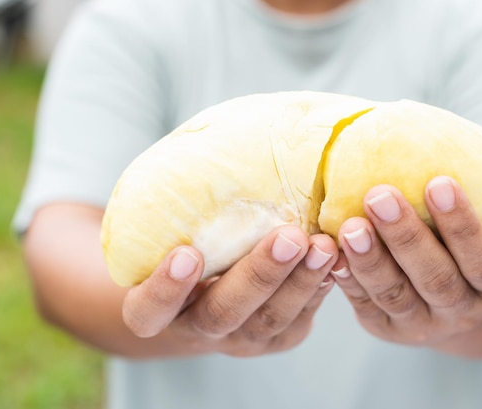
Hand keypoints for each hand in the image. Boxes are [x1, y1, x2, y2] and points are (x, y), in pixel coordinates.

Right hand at [122, 225, 337, 356]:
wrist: (211, 286)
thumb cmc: (188, 241)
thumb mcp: (173, 229)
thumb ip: (182, 208)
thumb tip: (211, 143)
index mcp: (156, 308)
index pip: (147, 312)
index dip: (165, 289)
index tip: (187, 254)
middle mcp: (196, 328)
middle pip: (221, 314)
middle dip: (258, 276)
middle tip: (288, 239)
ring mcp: (240, 338)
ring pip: (269, 319)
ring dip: (299, 281)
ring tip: (323, 246)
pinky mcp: (279, 338)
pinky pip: (300, 318)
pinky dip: (318, 286)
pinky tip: (334, 257)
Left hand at [331, 177, 481, 347]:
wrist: (445, 308)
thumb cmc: (456, 251)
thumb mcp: (472, 234)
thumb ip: (454, 205)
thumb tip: (420, 144)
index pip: (481, 259)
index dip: (462, 223)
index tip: (439, 181)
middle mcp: (458, 309)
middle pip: (435, 278)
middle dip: (406, 237)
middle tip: (380, 197)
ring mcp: (419, 324)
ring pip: (395, 294)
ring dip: (371, 259)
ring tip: (351, 226)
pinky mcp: (384, 327)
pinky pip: (364, 304)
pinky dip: (348, 278)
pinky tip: (332, 252)